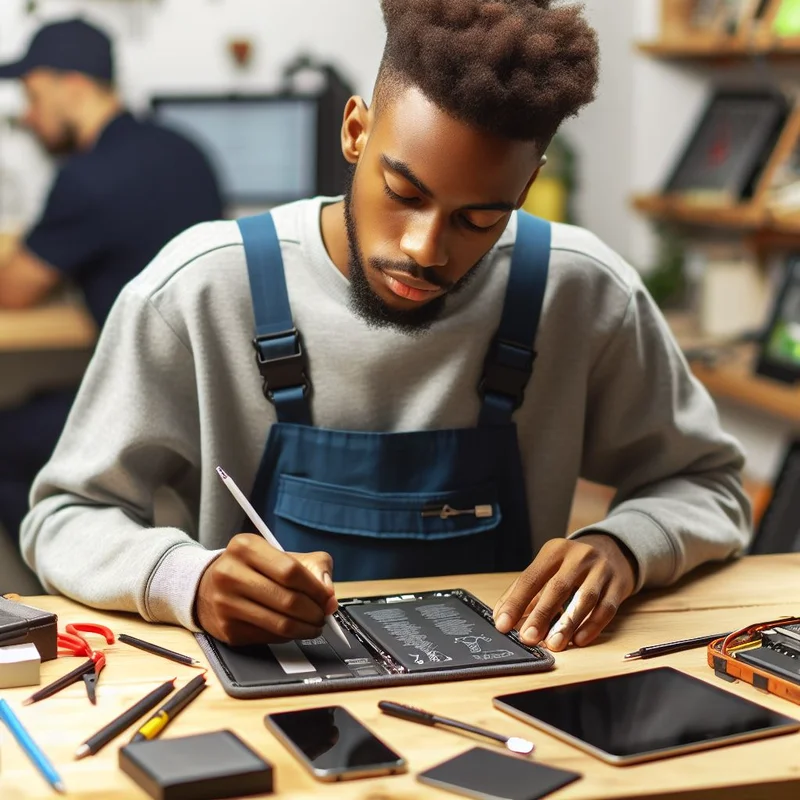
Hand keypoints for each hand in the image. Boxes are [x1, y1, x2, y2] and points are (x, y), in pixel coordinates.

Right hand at [195, 533, 337, 645]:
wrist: (208, 586)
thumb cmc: (253, 568)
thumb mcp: (279, 554)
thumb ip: (313, 566)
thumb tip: (330, 596)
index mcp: (245, 547)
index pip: (291, 571)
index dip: (316, 588)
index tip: (327, 597)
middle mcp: (230, 574)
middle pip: (287, 600)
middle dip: (314, 611)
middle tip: (323, 614)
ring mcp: (226, 604)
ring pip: (280, 624)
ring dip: (306, 628)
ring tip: (314, 624)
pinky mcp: (228, 630)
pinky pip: (268, 637)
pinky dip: (288, 636)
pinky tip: (293, 628)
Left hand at [493, 534, 636, 650]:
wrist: (613, 551)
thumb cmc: (572, 565)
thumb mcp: (549, 568)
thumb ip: (526, 592)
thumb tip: (502, 617)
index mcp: (554, 551)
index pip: (531, 577)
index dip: (516, 602)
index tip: (503, 623)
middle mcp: (579, 557)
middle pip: (558, 587)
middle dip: (541, 615)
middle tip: (528, 637)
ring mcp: (601, 570)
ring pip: (585, 599)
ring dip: (567, 624)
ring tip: (553, 644)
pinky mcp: (618, 585)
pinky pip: (606, 608)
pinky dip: (592, 626)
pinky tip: (579, 640)